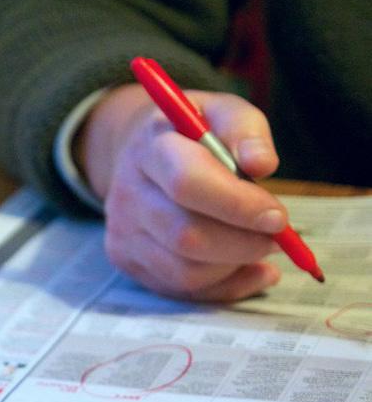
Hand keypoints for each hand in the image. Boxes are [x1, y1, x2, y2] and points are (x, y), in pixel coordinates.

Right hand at [79, 84, 283, 301]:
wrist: (140, 154)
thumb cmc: (192, 134)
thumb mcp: (222, 113)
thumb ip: (247, 131)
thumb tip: (262, 166)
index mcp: (151, 147)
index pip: (187, 183)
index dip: (237, 206)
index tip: (278, 218)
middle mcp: (127, 193)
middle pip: (186, 236)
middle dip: (243, 244)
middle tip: (277, 238)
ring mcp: (122, 231)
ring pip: (185, 271)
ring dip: (234, 266)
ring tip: (258, 247)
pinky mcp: (125, 259)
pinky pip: (181, 289)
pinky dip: (224, 286)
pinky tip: (246, 269)